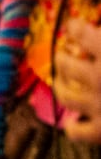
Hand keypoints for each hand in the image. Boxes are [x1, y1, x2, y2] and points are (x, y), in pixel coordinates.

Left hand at [54, 18, 100, 142]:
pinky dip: (72, 127)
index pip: (80, 33)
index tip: (75, 27)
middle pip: (66, 64)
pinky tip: (74, 122)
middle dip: (63, 56)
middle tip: (63, 52)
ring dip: (61, 86)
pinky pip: (76, 132)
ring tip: (62, 80)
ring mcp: (99, 105)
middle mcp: (100, 77)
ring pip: (65, 95)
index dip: (76, 28)